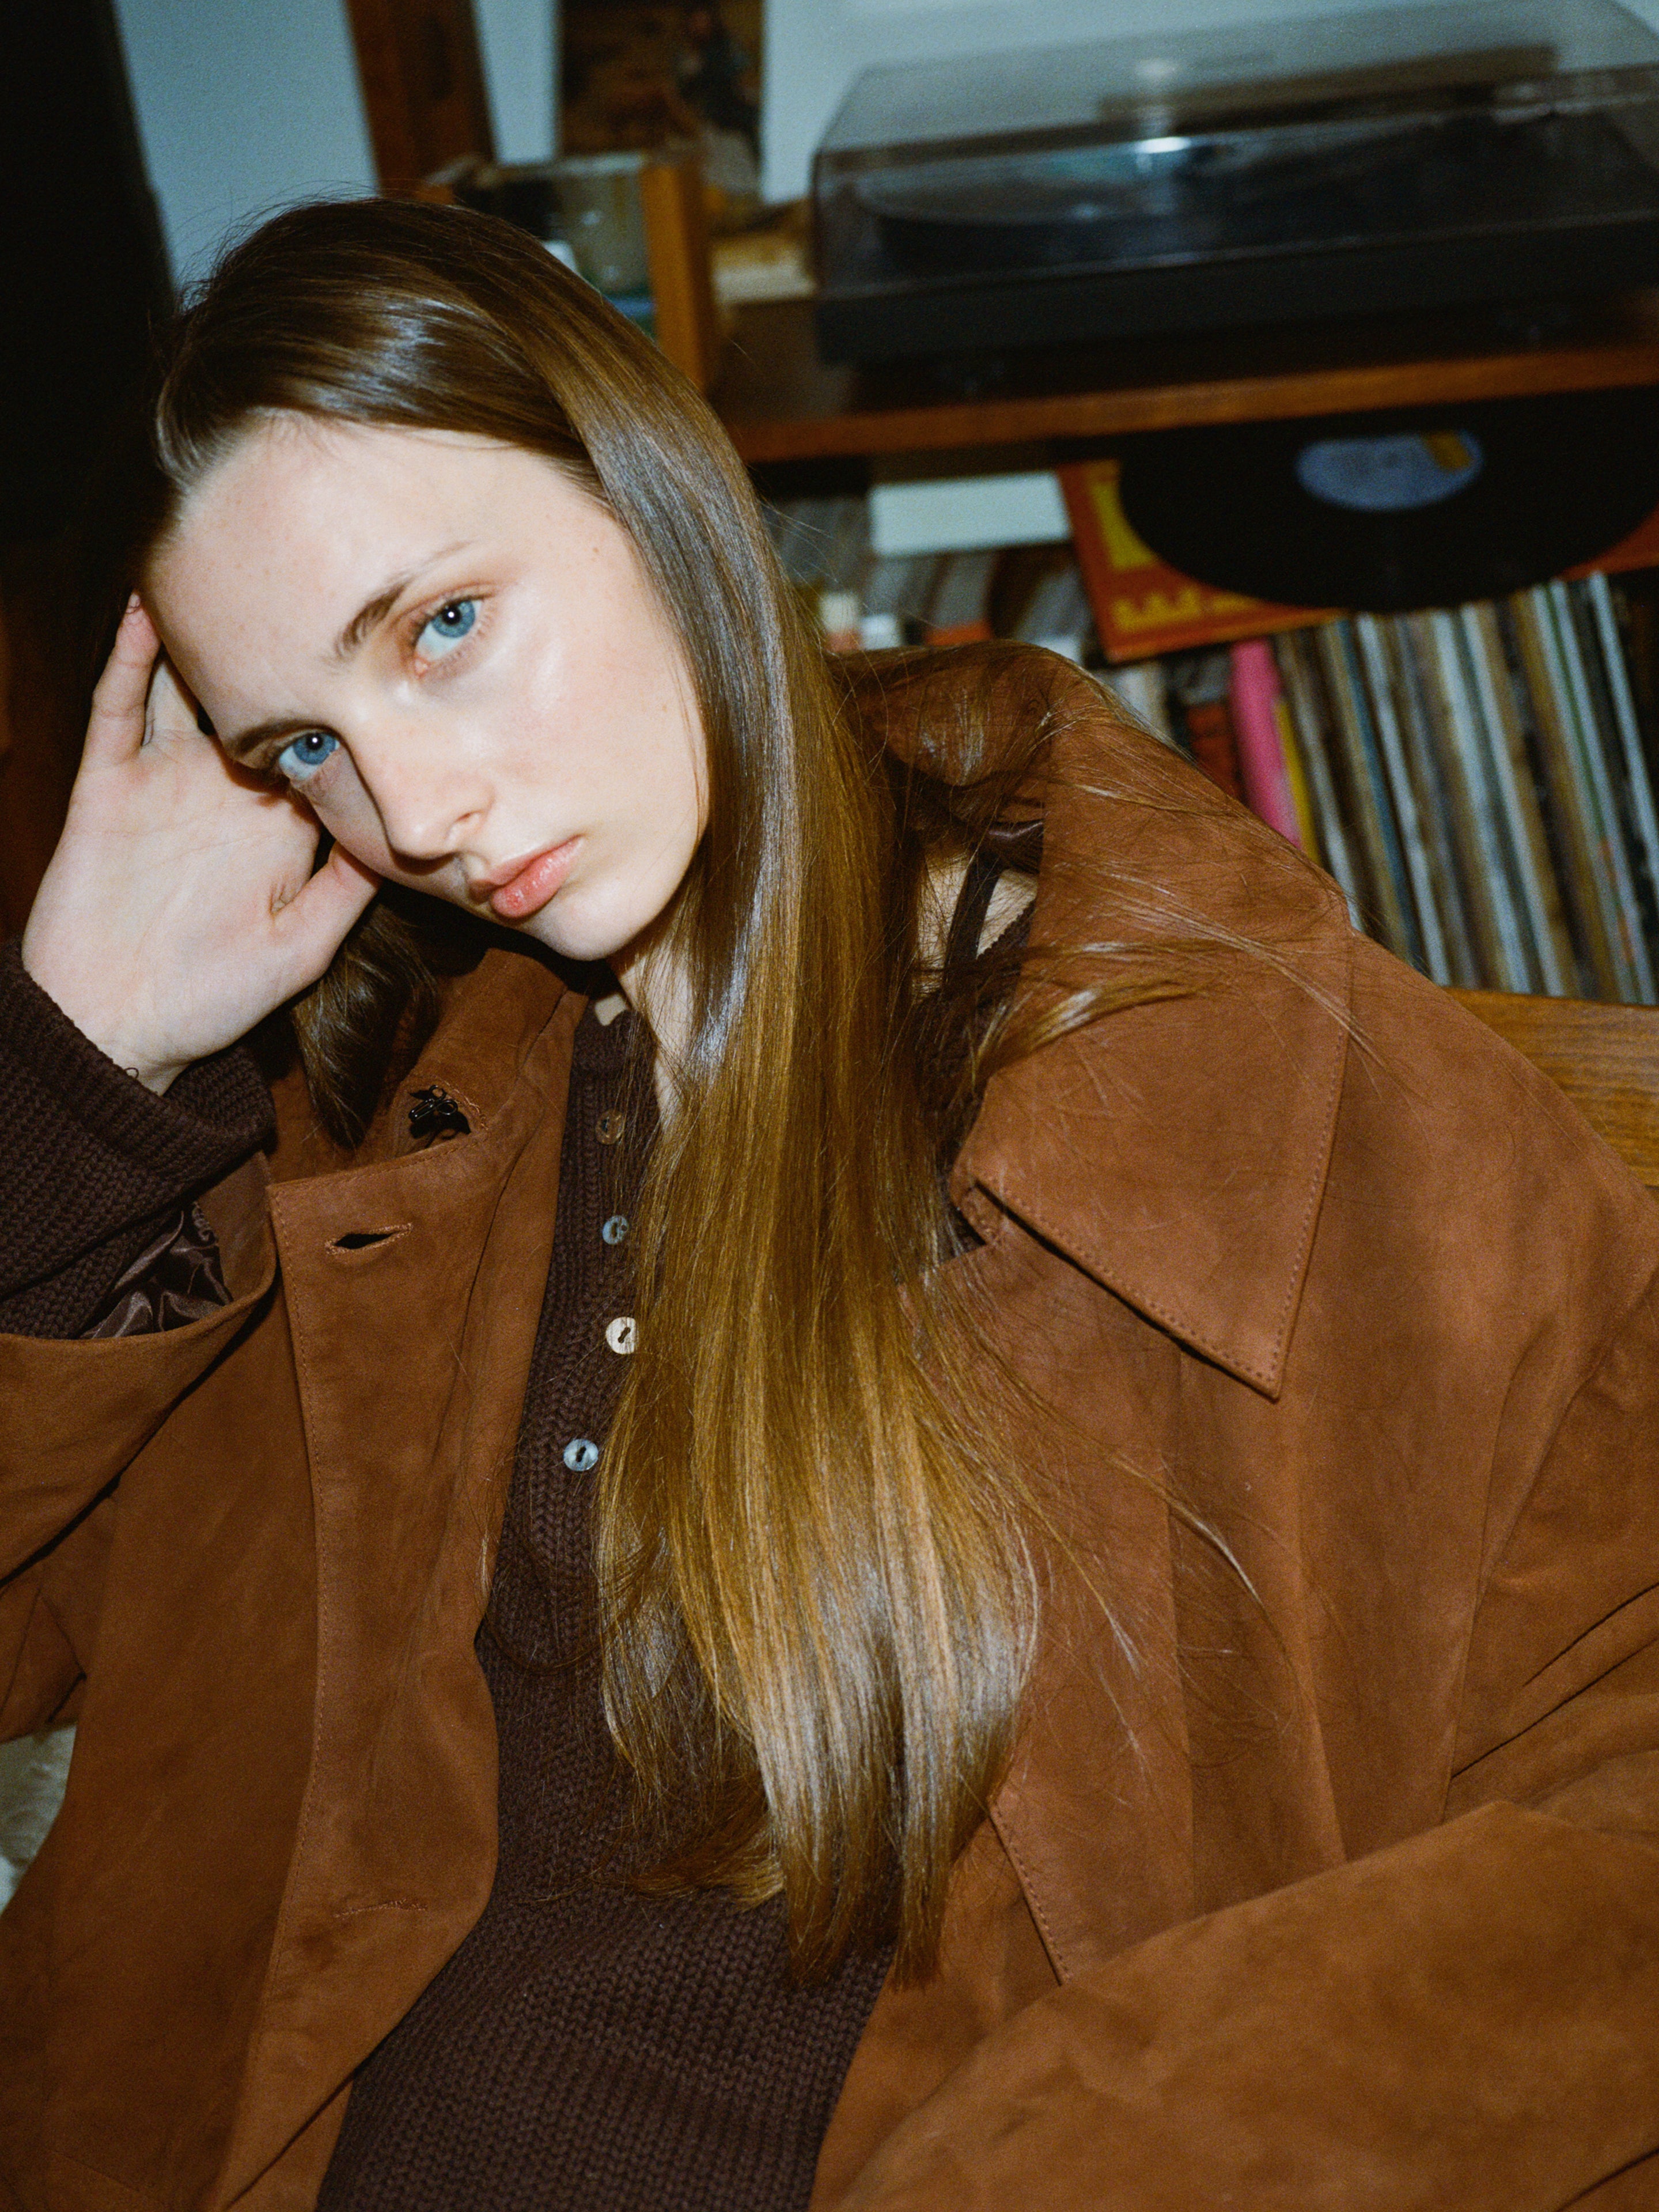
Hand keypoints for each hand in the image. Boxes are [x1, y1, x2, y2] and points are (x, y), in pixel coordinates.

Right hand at [22, 598, 378, 1091]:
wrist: (117, 1026)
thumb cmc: (214, 997)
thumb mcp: (304, 946)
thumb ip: (348, 889)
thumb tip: (401, 834)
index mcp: (275, 823)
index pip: (316, 743)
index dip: (345, 700)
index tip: (386, 647)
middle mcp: (222, 790)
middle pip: (254, 698)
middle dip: (281, 646)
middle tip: (317, 574)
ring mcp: (162, 780)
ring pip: (185, 688)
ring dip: (205, 633)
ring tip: (233, 561)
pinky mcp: (106, 784)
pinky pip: (118, 707)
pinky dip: (131, 657)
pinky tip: (151, 607)